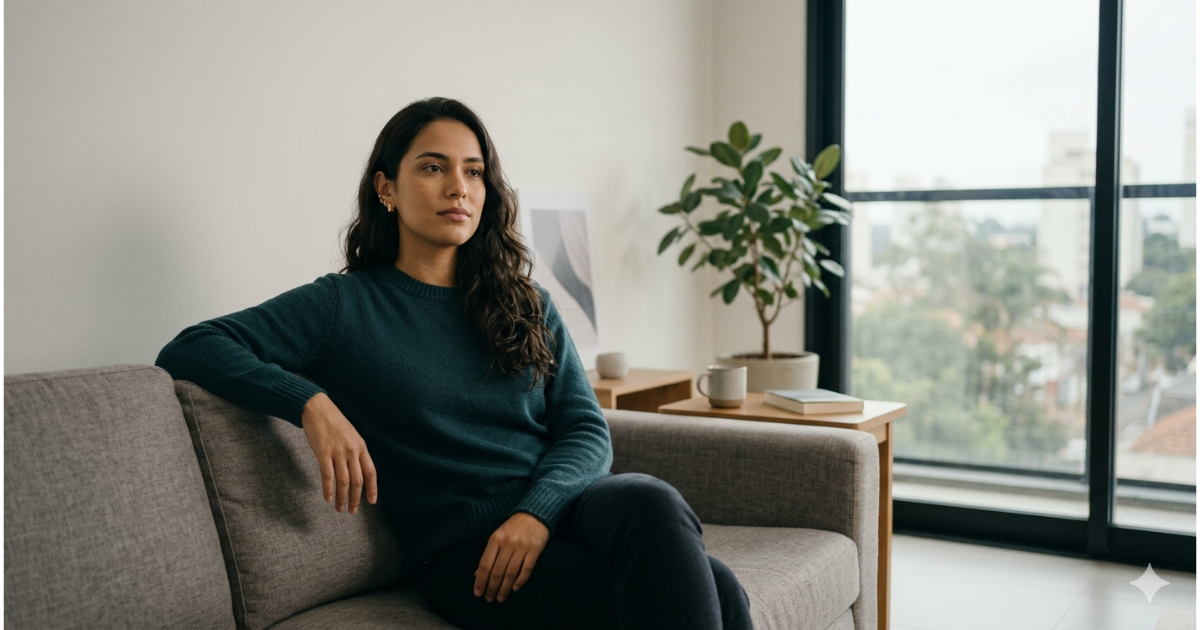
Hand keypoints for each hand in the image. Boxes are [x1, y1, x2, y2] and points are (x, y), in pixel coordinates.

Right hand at [301, 392, 377, 514]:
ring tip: (339, 508)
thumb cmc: (334, 423)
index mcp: (361, 446)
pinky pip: (327, 476)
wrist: (317, 409)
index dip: (372, 489)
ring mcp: (338, 452)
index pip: (370, 472)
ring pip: (343, 481)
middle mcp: (352, 450)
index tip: (372, 502)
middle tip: (352, 511)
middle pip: (357, 481)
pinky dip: (328, 489)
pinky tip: (327, 498)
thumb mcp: (351, 436)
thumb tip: (357, 471)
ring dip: (341, 498)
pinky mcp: (323, 452)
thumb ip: (355, 452)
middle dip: (355, 499)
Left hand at [474, 512, 549, 602]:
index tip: (478, 593)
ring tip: (501, 598)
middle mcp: (508, 543)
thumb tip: (477, 575)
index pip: (485, 564)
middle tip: (490, 599)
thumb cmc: (513, 528)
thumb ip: (488, 555)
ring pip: (511, 573)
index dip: (481, 581)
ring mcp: (522, 547)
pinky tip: (515, 589)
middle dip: (492, 588)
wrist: (534, 514)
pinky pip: (527, 568)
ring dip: (505, 588)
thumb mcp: (497, 537)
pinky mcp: (535, 549)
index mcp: (495, 540)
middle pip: (498, 571)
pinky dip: (521, 580)